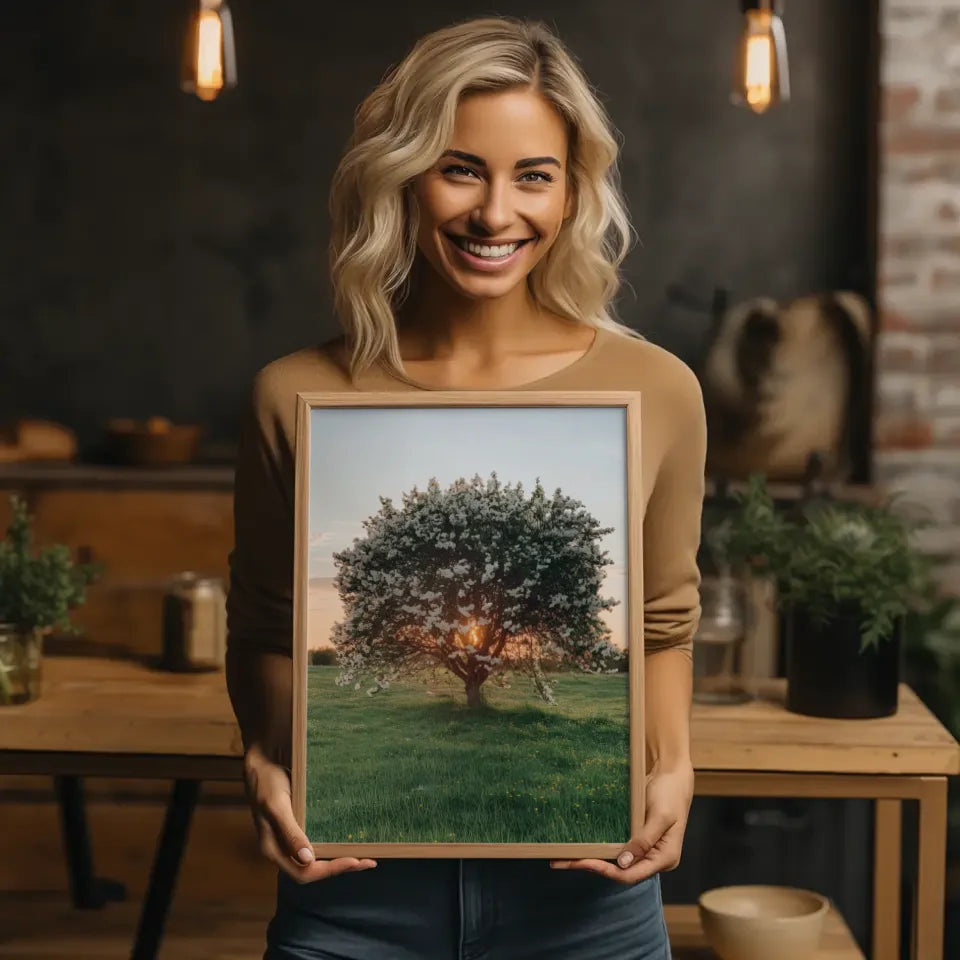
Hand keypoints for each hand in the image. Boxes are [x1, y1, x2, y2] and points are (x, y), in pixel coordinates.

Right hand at [243, 743, 376, 883]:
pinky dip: (331, 847)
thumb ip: (291, 833)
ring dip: (338, 860)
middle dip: (340, 868)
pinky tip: (345, 842)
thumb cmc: (267, 782)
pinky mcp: (294, 829)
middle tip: (369, 862)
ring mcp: (287, 840)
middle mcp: (281, 850)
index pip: (304, 873)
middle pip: (312, 871)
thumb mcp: (277, 806)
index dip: (330, 869)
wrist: (260, 763)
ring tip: (363, 856)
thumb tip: (308, 859)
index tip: (354, 861)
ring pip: (314, 860)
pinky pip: (314, 845)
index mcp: (273, 849)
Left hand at [550, 760, 693, 883]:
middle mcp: (654, 859)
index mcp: (665, 859)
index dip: (606, 871)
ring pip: (616, 861)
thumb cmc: (670, 794)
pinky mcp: (636, 838)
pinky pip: (617, 847)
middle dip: (592, 866)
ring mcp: (645, 849)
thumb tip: (623, 863)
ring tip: (564, 857)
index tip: (584, 862)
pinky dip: (600, 847)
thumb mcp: (660, 816)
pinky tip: (582, 845)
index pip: (631, 875)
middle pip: (620, 871)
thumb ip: (644, 840)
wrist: (672, 774)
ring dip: (592, 859)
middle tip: (561, 861)